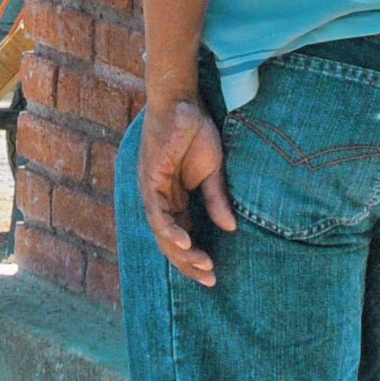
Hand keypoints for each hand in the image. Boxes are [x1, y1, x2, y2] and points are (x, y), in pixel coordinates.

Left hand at [137, 95, 235, 287]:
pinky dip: (168, 228)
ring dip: (180, 252)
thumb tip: (230, 228)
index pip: (181, 236)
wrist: (183, 101)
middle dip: (188, 263)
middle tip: (209, 279)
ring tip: (201, 266)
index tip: (212, 274)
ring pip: (161, 231)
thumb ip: (216, 199)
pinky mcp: (149, 178)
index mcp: (174, 198)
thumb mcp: (212, 171)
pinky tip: (183, 242)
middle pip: (169, 241)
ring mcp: (152, 189)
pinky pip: (155, 210)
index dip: (194, 257)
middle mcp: (160, 198)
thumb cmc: (196, 131)